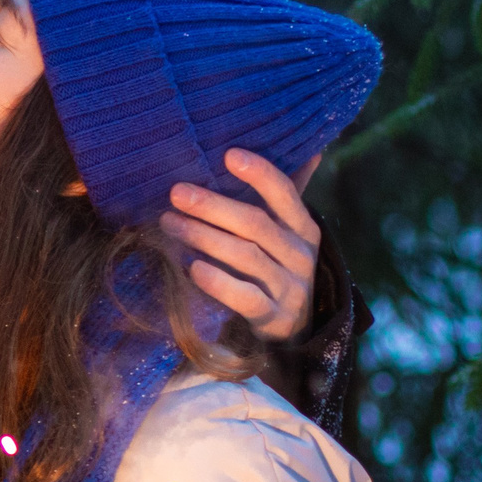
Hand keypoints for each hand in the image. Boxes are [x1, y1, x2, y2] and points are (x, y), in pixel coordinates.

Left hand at [159, 148, 324, 342]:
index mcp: (304, 228)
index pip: (285, 193)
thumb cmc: (278, 269)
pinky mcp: (272, 318)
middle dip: (213, 206)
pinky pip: (245, 298)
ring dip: (204, 237)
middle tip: (177, 193)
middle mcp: (300, 256)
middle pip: (256, 224)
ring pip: (246, 257)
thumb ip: (287, 196)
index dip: (259, 173)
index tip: (228, 155)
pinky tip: (192, 268)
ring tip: (170, 223)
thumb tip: (312, 149)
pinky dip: (218, 282)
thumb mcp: (288, 234)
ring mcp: (288, 288)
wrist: (293, 331)